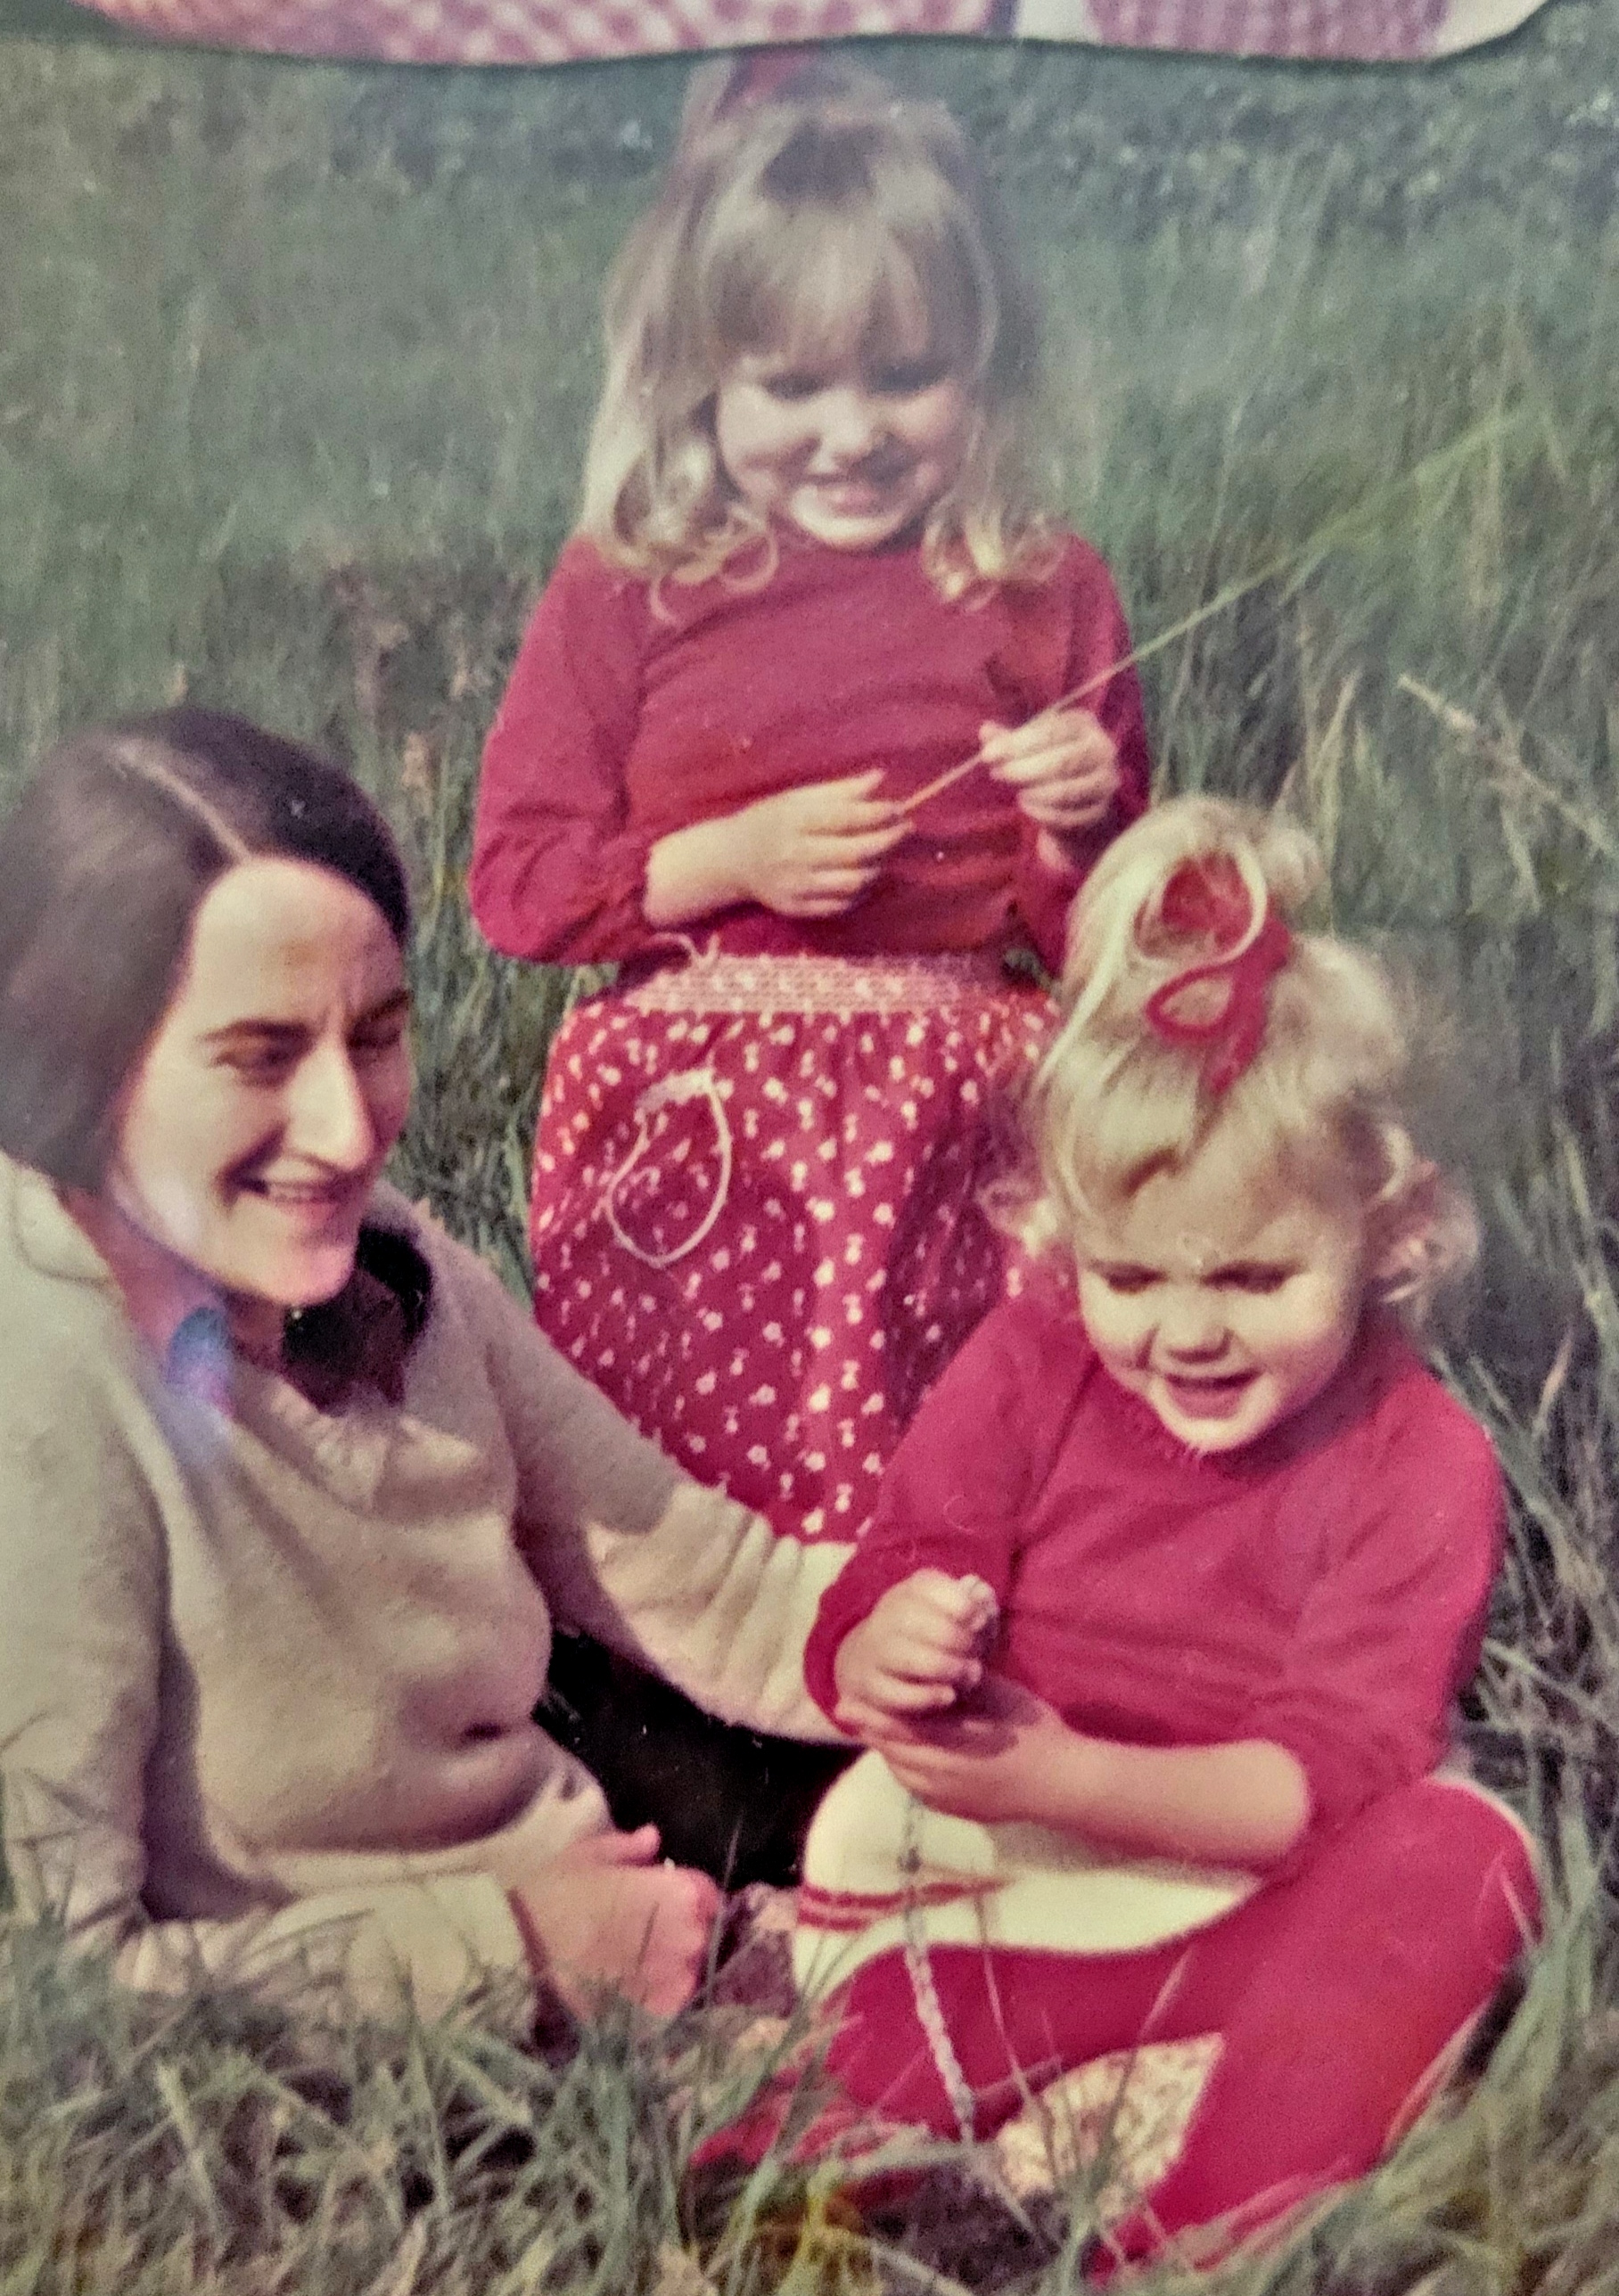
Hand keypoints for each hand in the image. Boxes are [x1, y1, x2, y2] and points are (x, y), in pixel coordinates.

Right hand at [509, 1824, 720, 2017]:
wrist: (518, 1939)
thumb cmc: (555, 1889)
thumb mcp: (589, 1855)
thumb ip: (629, 1847)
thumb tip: (653, 1838)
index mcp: (676, 1893)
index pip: (709, 1895)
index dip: (691, 1894)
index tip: (673, 1895)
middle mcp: (682, 1936)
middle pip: (703, 1934)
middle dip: (685, 1928)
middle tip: (656, 1926)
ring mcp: (668, 1976)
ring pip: (690, 1970)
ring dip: (676, 1963)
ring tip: (647, 1957)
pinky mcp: (645, 2008)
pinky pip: (670, 2002)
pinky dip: (660, 1994)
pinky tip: (640, 1984)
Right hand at [728, 770, 909, 918]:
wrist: (731, 860)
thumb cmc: (769, 821)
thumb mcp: (797, 798)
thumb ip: (839, 791)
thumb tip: (879, 778)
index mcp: (794, 821)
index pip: (846, 818)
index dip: (878, 814)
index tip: (898, 808)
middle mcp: (794, 855)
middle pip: (855, 852)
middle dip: (887, 840)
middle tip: (904, 830)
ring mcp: (796, 886)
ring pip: (853, 882)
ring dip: (877, 867)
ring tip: (884, 853)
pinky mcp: (797, 908)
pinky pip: (840, 904)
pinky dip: (860, 891)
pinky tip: (862, 875)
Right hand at [832, 1569, 998, 1736]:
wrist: (885, 1665)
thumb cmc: (938, 1637)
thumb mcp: (960, 1617)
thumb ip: (978, 1605)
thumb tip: (982, 1593)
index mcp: (909, 1592)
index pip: (926, 1586)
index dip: (960, 1603)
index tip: (981, 1621)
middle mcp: (885, 1617)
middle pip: (912, 1620)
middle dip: (954, 1638)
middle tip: (977, 1651)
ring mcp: (874, 1652)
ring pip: (904, 1657)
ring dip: (944, 1666)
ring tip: (971, 1675)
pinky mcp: (871, 1687)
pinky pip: (894, 1693)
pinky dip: (927, 1695)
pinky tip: (949, 1695)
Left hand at [860, 1676, 1075, 1827]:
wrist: (1062, 1782)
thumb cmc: (1033, 1731)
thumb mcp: (998, 1695)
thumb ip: (963, 1684)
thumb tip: (937, 1668)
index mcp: (950, 1742)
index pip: (899, 1727)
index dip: (871, 1713)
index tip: (846, 1701)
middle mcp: (940, 1775)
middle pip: (894, 1751)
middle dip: (872, 1730)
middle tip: (849, 1712)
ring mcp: (946, 1798)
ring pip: (903, 1772)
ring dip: (889, 1750)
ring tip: (873, 1729)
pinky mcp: (955, 1810)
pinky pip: (919, 1789)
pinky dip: (908, 1769)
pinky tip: (906, 1756)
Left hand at [980, 706, 1119, 854]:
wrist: (1076, 802)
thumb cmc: (1050, 764)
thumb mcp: (1029, 746)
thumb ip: (1008, 740)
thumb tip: (985, 731)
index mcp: (1083, 724)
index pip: (1053, 731)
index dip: (1018, 743)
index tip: (988, 755)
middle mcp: (1102, 750)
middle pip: (1062, 762)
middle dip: (1023, 770)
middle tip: (997, 775)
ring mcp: (1105, 782)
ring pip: (1066, 791)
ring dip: (1034, 793)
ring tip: (1017, 793)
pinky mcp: (1100, 811)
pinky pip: (1068, 817)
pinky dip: (1042, 814)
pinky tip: (1028, 807)